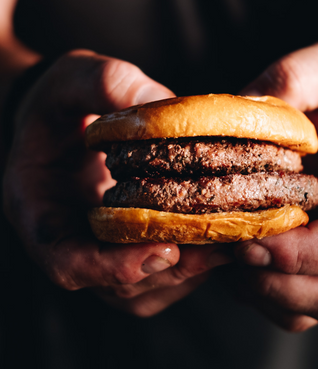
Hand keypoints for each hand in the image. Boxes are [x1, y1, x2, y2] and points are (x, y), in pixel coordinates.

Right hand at [3, 50, 230, 316]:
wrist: (68, 115)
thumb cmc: (64, 99)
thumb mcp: (75, 79)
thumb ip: (110, 86)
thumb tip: (167, 104)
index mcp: (39, 204)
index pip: (64, 259)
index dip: (110, 267)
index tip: (161, 251)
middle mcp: (68, 236)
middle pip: (113, 284)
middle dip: (167, 271)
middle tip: (217, 249)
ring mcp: (98, 245)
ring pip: (141, 289)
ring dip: (185, 273)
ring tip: (226, 246)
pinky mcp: (125, 243)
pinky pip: (157, 277)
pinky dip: (190, 268)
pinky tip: (218, 240)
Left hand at [233, 38, 317, 330]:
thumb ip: (297, 79)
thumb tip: (245, 108)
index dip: (303, 256)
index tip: (252, 242)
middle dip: (277, 284)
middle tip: (232, 251)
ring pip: (305, 309)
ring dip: (260, 291)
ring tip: (228, 254)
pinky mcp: (306, 263)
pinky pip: (283, 303)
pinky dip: (253, 291)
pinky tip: (232, 256)